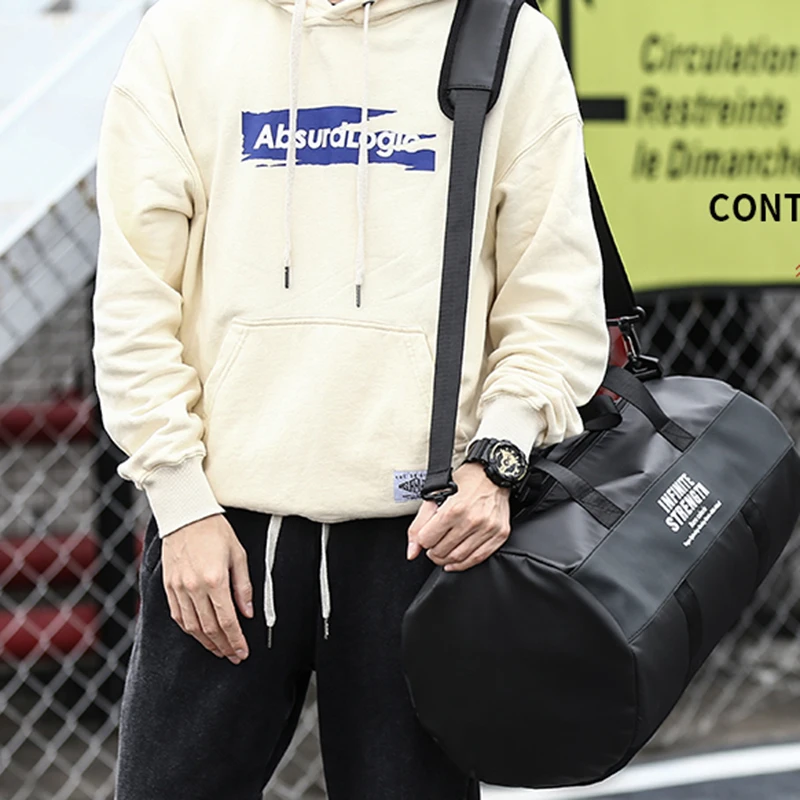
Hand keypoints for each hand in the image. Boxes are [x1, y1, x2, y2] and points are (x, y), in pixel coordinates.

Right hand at [162, 513, 253, 663]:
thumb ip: (243, 586)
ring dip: (206, 642)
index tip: (242, 652)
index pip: (227, 620)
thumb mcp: (238, 555)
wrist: (186, 514)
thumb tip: (248, 613)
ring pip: (192, 626)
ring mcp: (178, 588)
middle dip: (223, 646)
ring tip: (219, 650)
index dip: (236, 640)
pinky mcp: (167, 586)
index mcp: (215, 579)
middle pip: (209, 628)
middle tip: (233, 657)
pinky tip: (199, 635)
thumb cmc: (216, 531)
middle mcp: (194, 587)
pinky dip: (189, 629)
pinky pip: (178, 616)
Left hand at [407, 462, 511, 571]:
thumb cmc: (464, 482)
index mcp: (454, 509)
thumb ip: (419, 524)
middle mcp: (472, 520)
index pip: (428, 540)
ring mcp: (488, 528)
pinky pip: (478, 558)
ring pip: (459, 557)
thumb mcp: (435, 496)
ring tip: (442, 553)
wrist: (492, 474)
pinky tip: (454, 562)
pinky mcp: (499, 534)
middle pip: (442, 550)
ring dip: (445, 560)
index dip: (423, 540)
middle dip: (432, 552)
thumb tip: (412, 552)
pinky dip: (463, 564)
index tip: (425, 537)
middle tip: (433, 546)